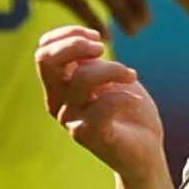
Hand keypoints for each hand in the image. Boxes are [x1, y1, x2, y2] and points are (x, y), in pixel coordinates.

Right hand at [34, 25, 170, 186]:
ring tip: (132, 76)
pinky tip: (137, 101)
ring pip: (83, 77)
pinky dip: (125, 97)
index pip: (44, 51)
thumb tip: (85, 43)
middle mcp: (58, 104)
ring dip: (114, 69)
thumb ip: (91, 61)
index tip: (98, 38)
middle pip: (47, 60)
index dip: (68, 35)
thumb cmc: (127, 111)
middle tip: (103, 49)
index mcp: (58, 88)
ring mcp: (70, 120)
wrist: (144, 153)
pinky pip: (104, 105)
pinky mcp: (89, 136)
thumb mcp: (109, 77)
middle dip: (76, 44)